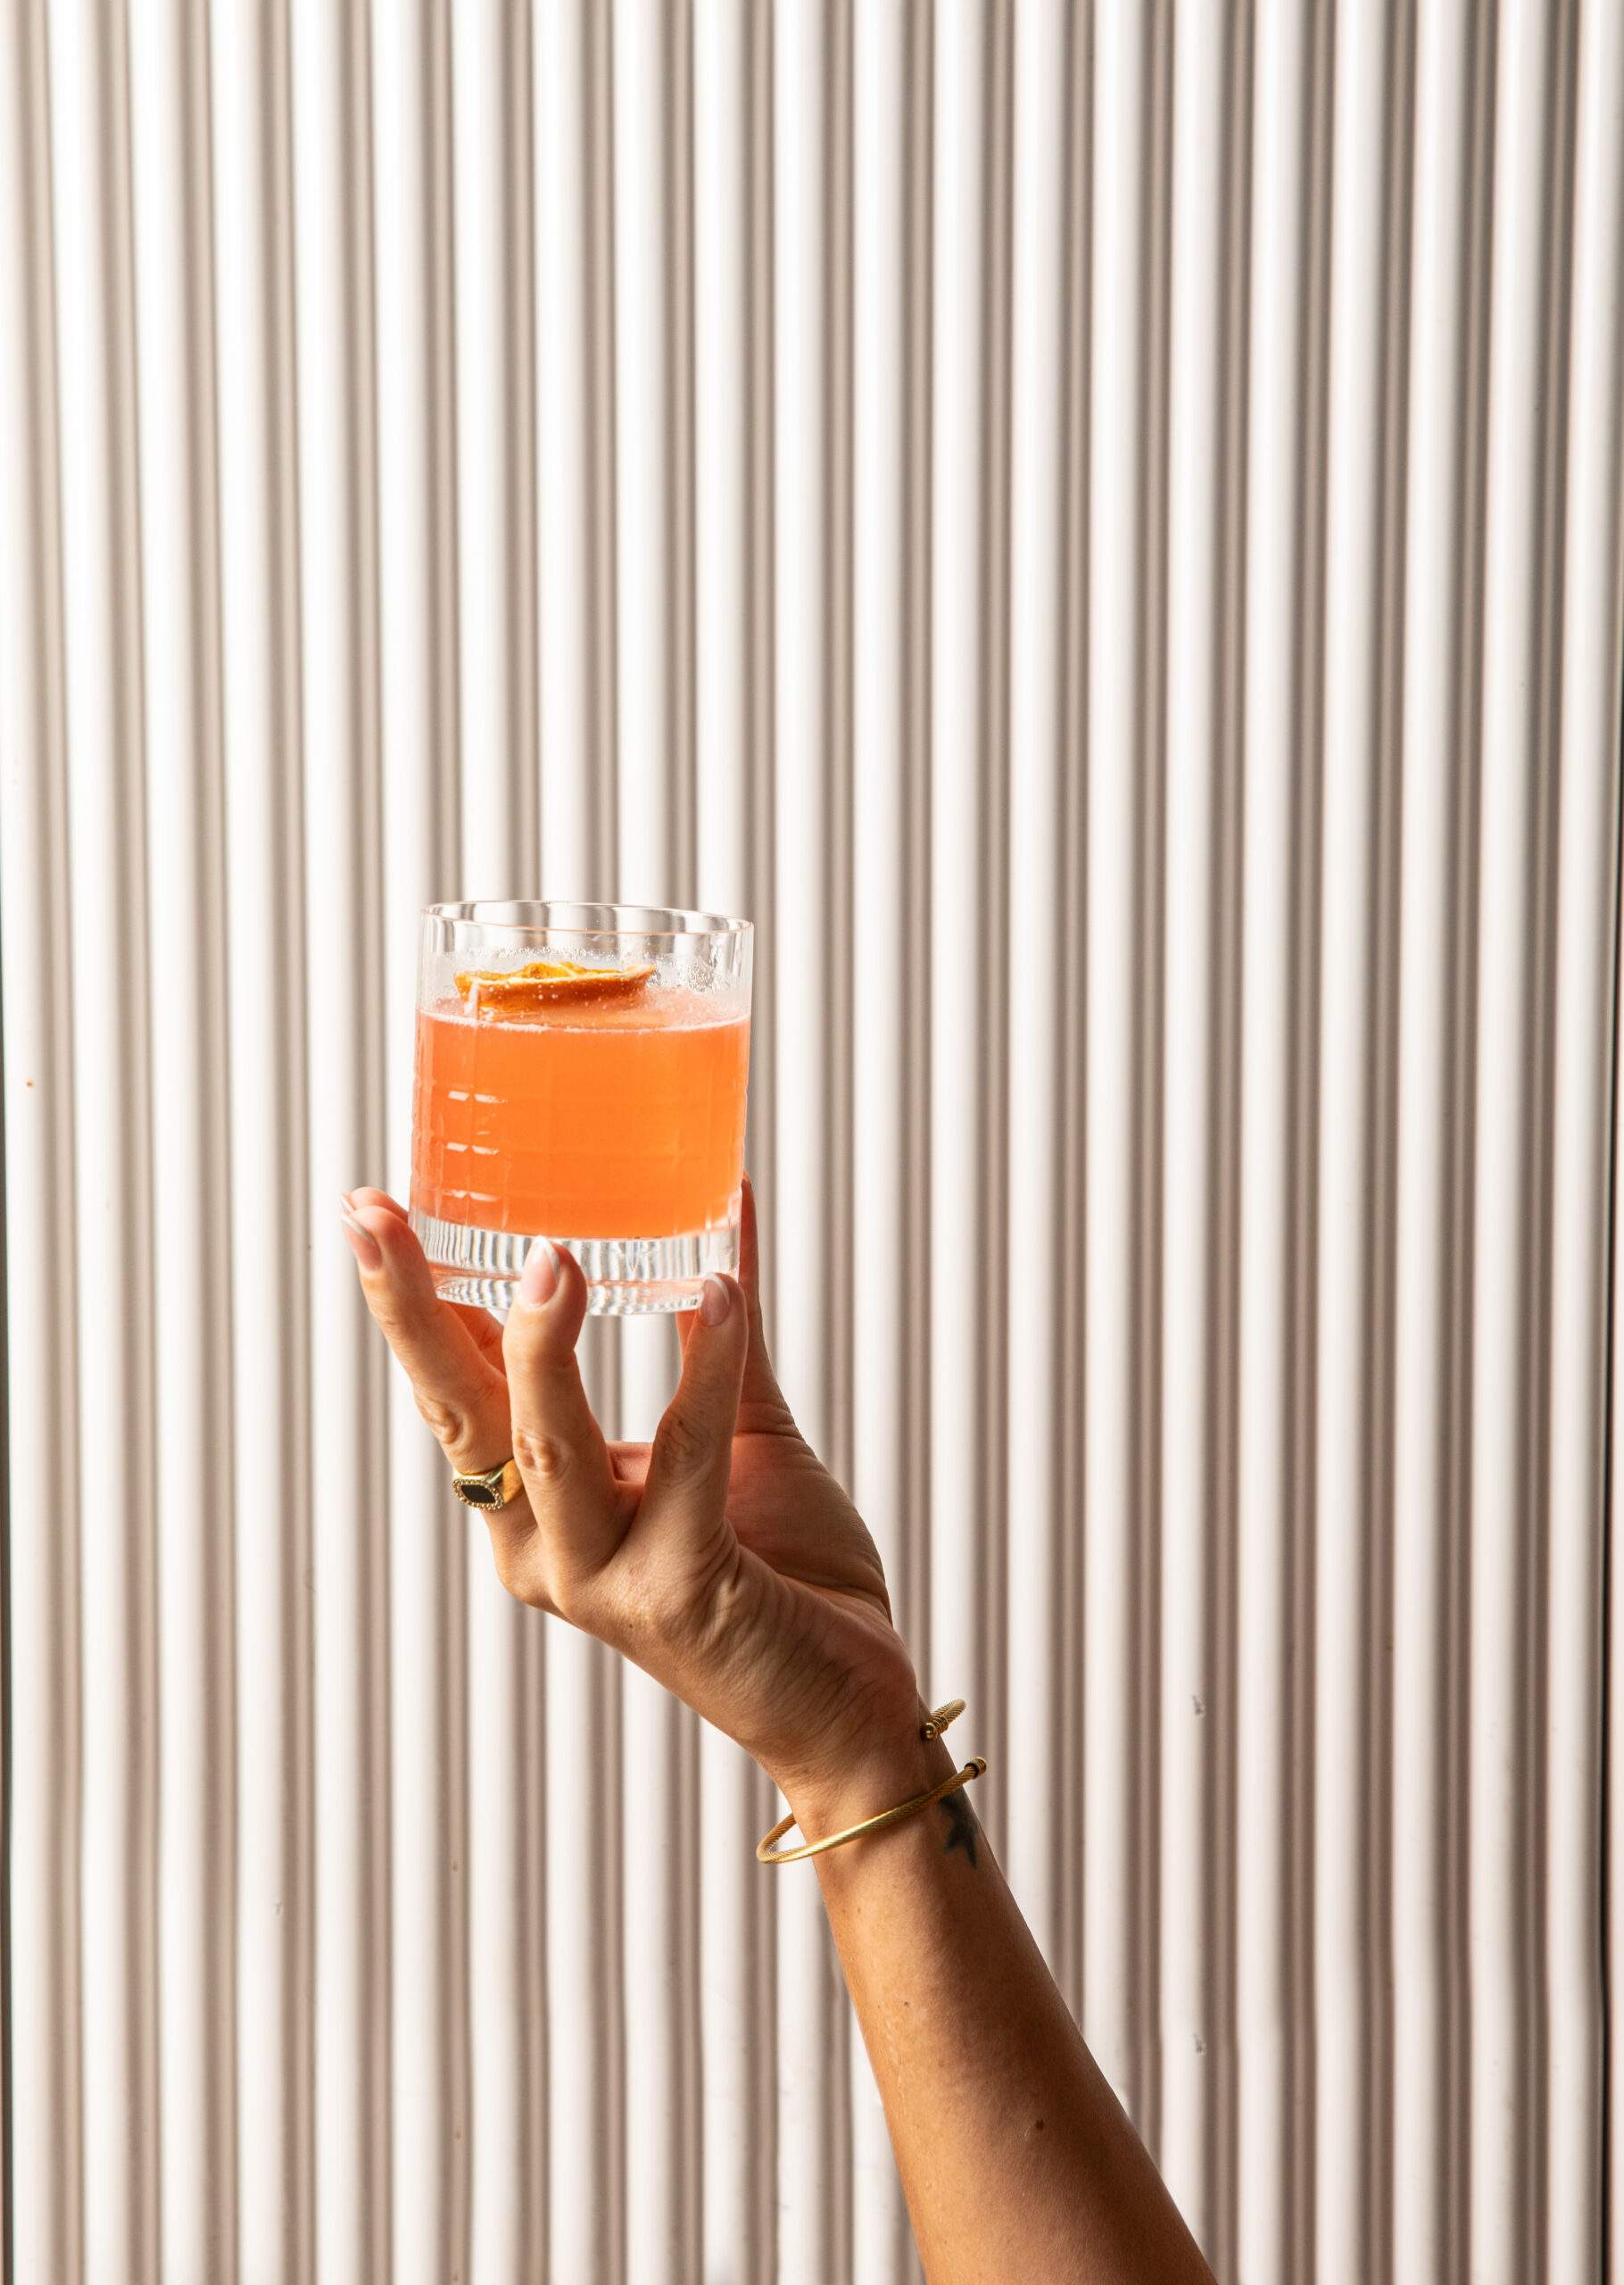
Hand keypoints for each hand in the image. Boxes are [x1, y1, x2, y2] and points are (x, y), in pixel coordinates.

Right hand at [341, 1180, 927, 1809]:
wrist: (847, 1704)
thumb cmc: (784, 1572)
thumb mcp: (736, 1425)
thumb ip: (715, 1322)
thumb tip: (727, 1195)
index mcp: (538, 1503)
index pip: (455, 1386)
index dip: (414, 1297)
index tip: (374, 1205)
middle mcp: (544, 1546)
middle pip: (459, 1412)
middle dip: (412, 1310)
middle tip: (375, 1214)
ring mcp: (602, 1576)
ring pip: (546, 1445)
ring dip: (541, 1350)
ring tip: (552, 1256)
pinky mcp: (679, 1592)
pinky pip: (686, 1461)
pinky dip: (703, 1373)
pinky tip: (720, 1294)